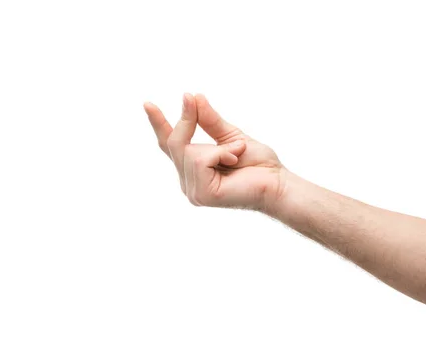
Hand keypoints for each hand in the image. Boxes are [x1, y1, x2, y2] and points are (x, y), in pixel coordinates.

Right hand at [144, 93, 286, 209]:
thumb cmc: (260, 165)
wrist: (278, 183)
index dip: (159, 124)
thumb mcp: (232, 135)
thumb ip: (210, 121)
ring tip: (236, 154)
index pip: (170, 145)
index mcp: (194, 170)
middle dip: (188, 121)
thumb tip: (193, 96)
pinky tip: (234, 161)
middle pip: (173, 143)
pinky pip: (199, 160)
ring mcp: (193, 191)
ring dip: (218, 146)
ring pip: (187, 150)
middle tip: (194, 102)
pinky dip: (219, 153)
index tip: (147, 103)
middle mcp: (189, 182)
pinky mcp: (202, 194)